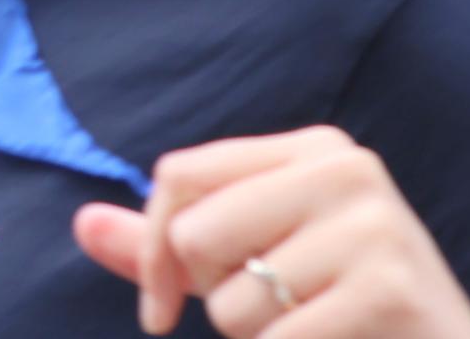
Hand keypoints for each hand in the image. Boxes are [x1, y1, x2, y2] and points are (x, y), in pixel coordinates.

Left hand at [71, 127, 469, 338]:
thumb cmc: (343, 319)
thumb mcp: (257, 267)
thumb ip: (169, 247)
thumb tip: (81, 222)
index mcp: (313, 150)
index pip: (178, 175)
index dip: (149, 251)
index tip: (159, 311)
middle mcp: (346, 169)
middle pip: (195, 236)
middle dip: (215, 301)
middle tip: (277, 318)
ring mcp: (372, 224)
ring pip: (231, 303)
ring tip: (318, 333)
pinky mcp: (388, 286)